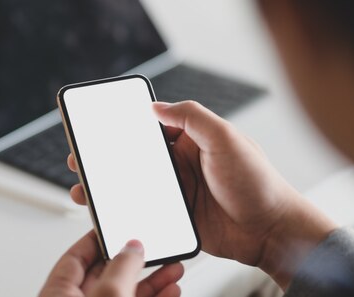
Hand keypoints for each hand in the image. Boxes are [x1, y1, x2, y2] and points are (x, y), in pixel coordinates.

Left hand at [39, 231, 183, 296]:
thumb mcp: (108, 296)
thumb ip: (120, 268)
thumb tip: (132, 247)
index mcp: (58, 294)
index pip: (76, 256)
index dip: (99, 238)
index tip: (118, 226)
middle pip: (108, 274)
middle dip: (136, 261)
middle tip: (155, 246)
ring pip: (127, 293)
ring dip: (153, 281)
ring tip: (173, 268)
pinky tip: (171, 290)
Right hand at [67, 101, 335, 288]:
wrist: (271, 231)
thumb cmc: (258, 183)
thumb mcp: (227, 139)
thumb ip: (192, 117)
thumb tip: (157, 106)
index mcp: (191, 140)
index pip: (150, 127)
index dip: (123, 127)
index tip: (98, 127)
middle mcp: (180, 164)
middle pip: (135, 158)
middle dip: (106, 158)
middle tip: (81, 158)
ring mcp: (177, 192)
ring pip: (134, 185)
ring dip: (109, 186)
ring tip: (85, 188)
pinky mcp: (176, 216)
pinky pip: (145, 210)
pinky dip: (125, 210)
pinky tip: (109, 211)